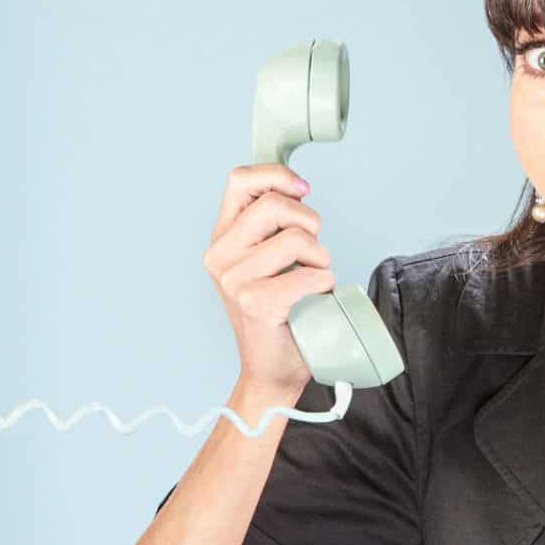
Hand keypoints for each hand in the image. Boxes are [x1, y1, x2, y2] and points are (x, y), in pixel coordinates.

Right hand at [202, 164, 332, 393]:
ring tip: (311, 279)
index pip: (240, 180)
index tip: (303, 190)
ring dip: (320, 258)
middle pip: (274, 204)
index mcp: (222, 238)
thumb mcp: (269, 259)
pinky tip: (315, 298)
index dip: (277, 176)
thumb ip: (274, 223)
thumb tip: (296, 187)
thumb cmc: (281, 310)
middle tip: (312, 251)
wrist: (273, 368)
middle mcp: (220, 256)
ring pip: (297, 239)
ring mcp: (234, 281)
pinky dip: (325, 283)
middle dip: (309, 222)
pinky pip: (310, 274)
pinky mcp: (256, 303)